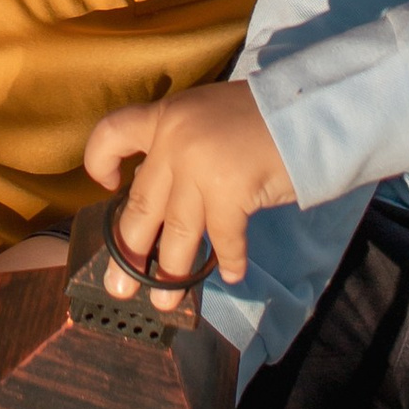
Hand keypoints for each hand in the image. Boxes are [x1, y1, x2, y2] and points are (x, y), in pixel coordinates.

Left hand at [82, 79, 294, 305]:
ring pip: (176, 232)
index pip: (112, 132)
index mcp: (166, 117)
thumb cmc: (262, 116)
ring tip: (164, 301)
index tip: (108, 186)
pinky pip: (223, 240)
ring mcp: (200, 167)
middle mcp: (174, 141)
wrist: (309, 108)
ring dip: (169, 272)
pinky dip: (230, 261)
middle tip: (118, 286)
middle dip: (128, 252)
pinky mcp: (229, 191)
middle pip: (140, 204)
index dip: (98, 161)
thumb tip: (163, 199)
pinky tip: (232, 275)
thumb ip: (180, 148)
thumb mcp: (207, 117)